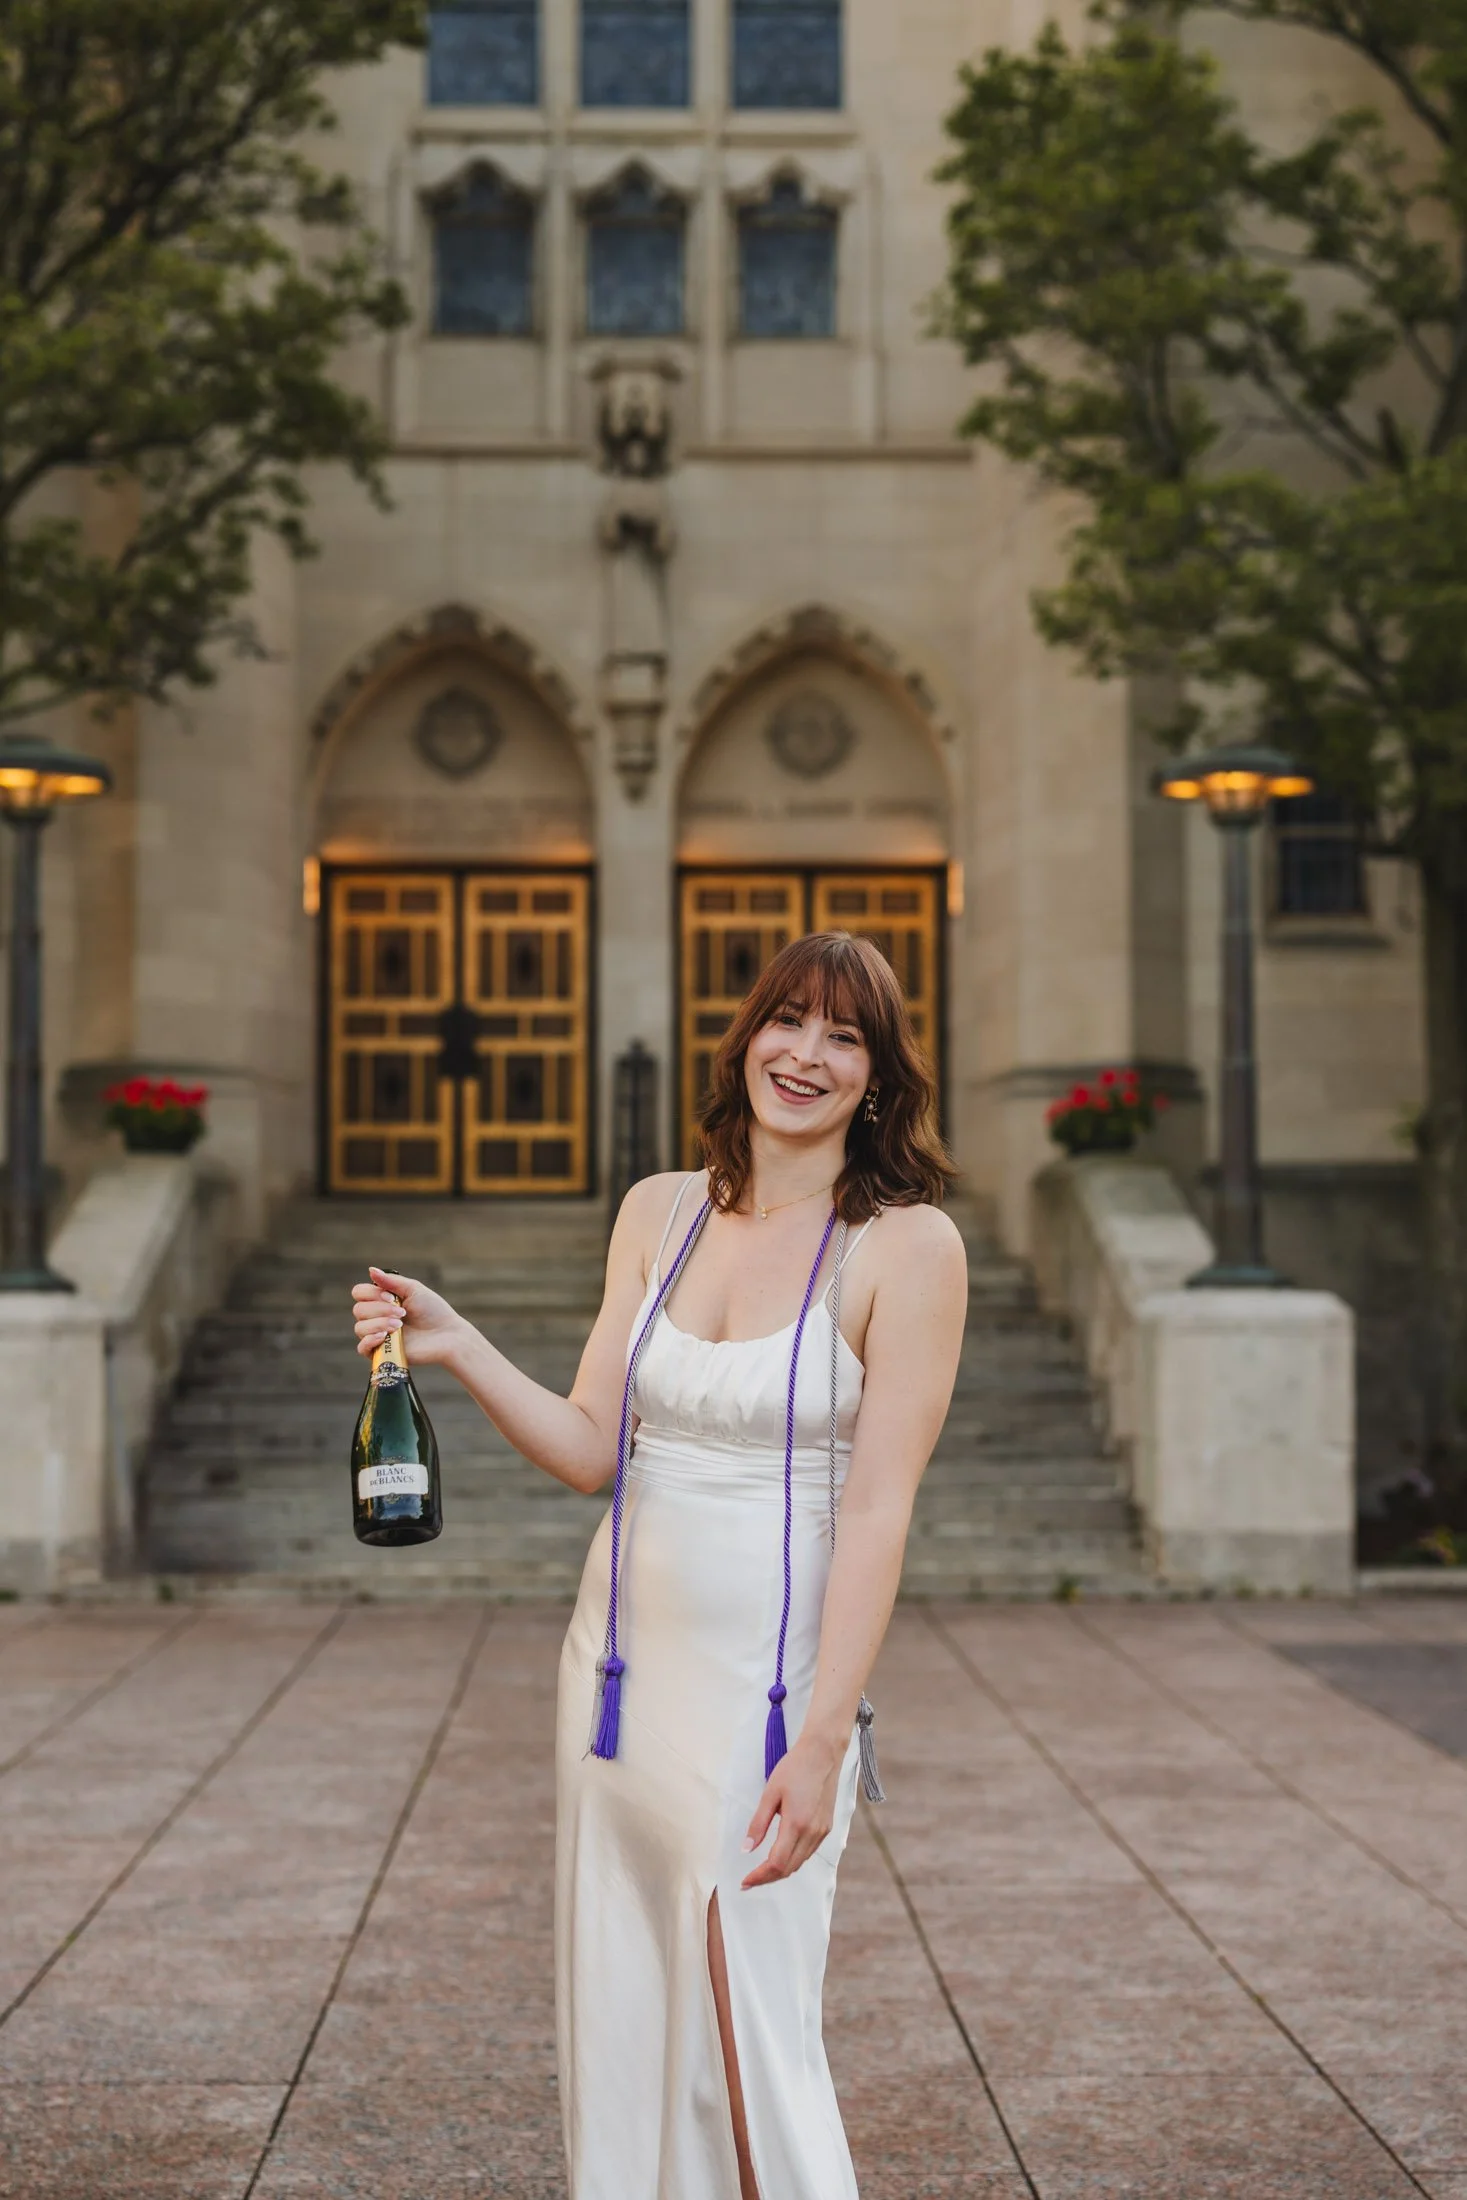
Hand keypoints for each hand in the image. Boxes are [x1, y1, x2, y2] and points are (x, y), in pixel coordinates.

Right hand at [350, 1266, 466, 1368]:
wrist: (447, 1335)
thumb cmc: (433, 1311)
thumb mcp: (413, 1290)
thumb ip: (391, 1281)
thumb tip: (370, 1270)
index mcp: (381, 1300)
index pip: (359, 1293)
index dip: (371, 1293)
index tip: (392, 1297)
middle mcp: (377, 1317)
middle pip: (359, 1309)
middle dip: (380, 1309)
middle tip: (403, 1313)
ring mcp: (378, 1335)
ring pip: (360, 1328)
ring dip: (379, 1323)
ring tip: (399, 1326)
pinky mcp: (382, 1353)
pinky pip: (362, 1348)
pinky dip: (369, 1341)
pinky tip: (384, 1336)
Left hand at [740, 1733, 842, 1889]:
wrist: (823, 1753)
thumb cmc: (794, 1768)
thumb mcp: (770, 1793)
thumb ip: (758, 1824)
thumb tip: (746, 1849)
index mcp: (796, 1824)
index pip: (777, 1863)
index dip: (759, 1877)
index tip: (744, 1881)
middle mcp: (812, 1833)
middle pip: (789, 1868)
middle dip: (767, 1878)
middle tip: (749, 1880)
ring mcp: (822, 1831)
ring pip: (799, 1863)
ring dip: (780, 1871)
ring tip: (761, 1871)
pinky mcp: (826, 1827)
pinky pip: (808, 1853)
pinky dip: (792, 1860)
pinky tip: (781, 1855)